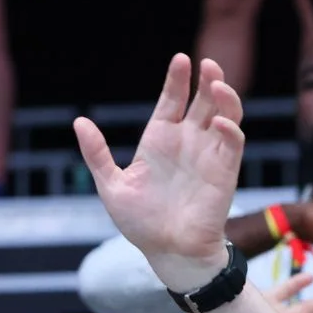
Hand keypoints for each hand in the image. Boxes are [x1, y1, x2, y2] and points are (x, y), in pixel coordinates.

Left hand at [76, 54, 244, 291]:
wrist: (167, 251)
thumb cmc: (140, 224)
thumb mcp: (110, 185)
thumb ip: (97, 153)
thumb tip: (80, 122)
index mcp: (159, 140)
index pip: (172, 101)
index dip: (177, 80)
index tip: (181, 60)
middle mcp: (187, 143)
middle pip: (203, 102)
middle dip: (208, 80)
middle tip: (206, 64)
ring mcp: (208, 156)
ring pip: (225, 116)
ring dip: (226, 98)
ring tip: (218, 83)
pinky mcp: (225, 172)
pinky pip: (233, 144)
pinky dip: (230, 129)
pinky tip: (220, 122)